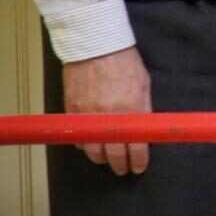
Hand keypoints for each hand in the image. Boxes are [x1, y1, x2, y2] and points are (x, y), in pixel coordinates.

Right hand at [62, 45, 152, 175]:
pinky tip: (90, 143)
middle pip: (113, 154)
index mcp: (132, 110)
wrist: (95, 46)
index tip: (138, 167)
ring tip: (106, 159)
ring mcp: (87, 115)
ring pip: (92, 150)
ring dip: (100, 157)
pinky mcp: (72, 111)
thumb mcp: (144, 86)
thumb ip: (143, 110)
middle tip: (122, 169)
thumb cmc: (123, 62)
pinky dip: (83, 143)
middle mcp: (108, 116)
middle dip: (119, 165)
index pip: (136, 147)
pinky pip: (77, 137)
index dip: (138, 161)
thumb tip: (144, 131)